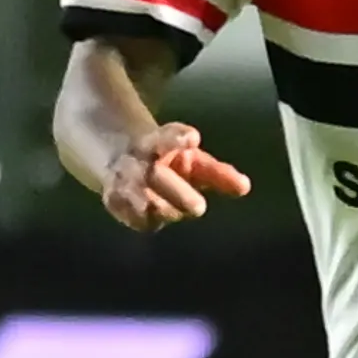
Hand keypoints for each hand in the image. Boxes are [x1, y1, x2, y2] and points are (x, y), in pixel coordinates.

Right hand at [102, 122, 250, 230]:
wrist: (121, 160)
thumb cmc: (169, 162)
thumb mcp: (194, 162)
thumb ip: (218, 174)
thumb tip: (244, 188)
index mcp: (157, 142)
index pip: (165, 137)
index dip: (176, 137)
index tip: (193, 139)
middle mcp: (137, 159)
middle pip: (154, 175)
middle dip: (177, 191)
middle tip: (199, 208)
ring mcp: (122, 180)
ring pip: (137, 196)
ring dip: (157, 207)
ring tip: (175, 214)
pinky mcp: (113, 199)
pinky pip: (127, 212)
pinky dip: (140, 217)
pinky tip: (153, 220)